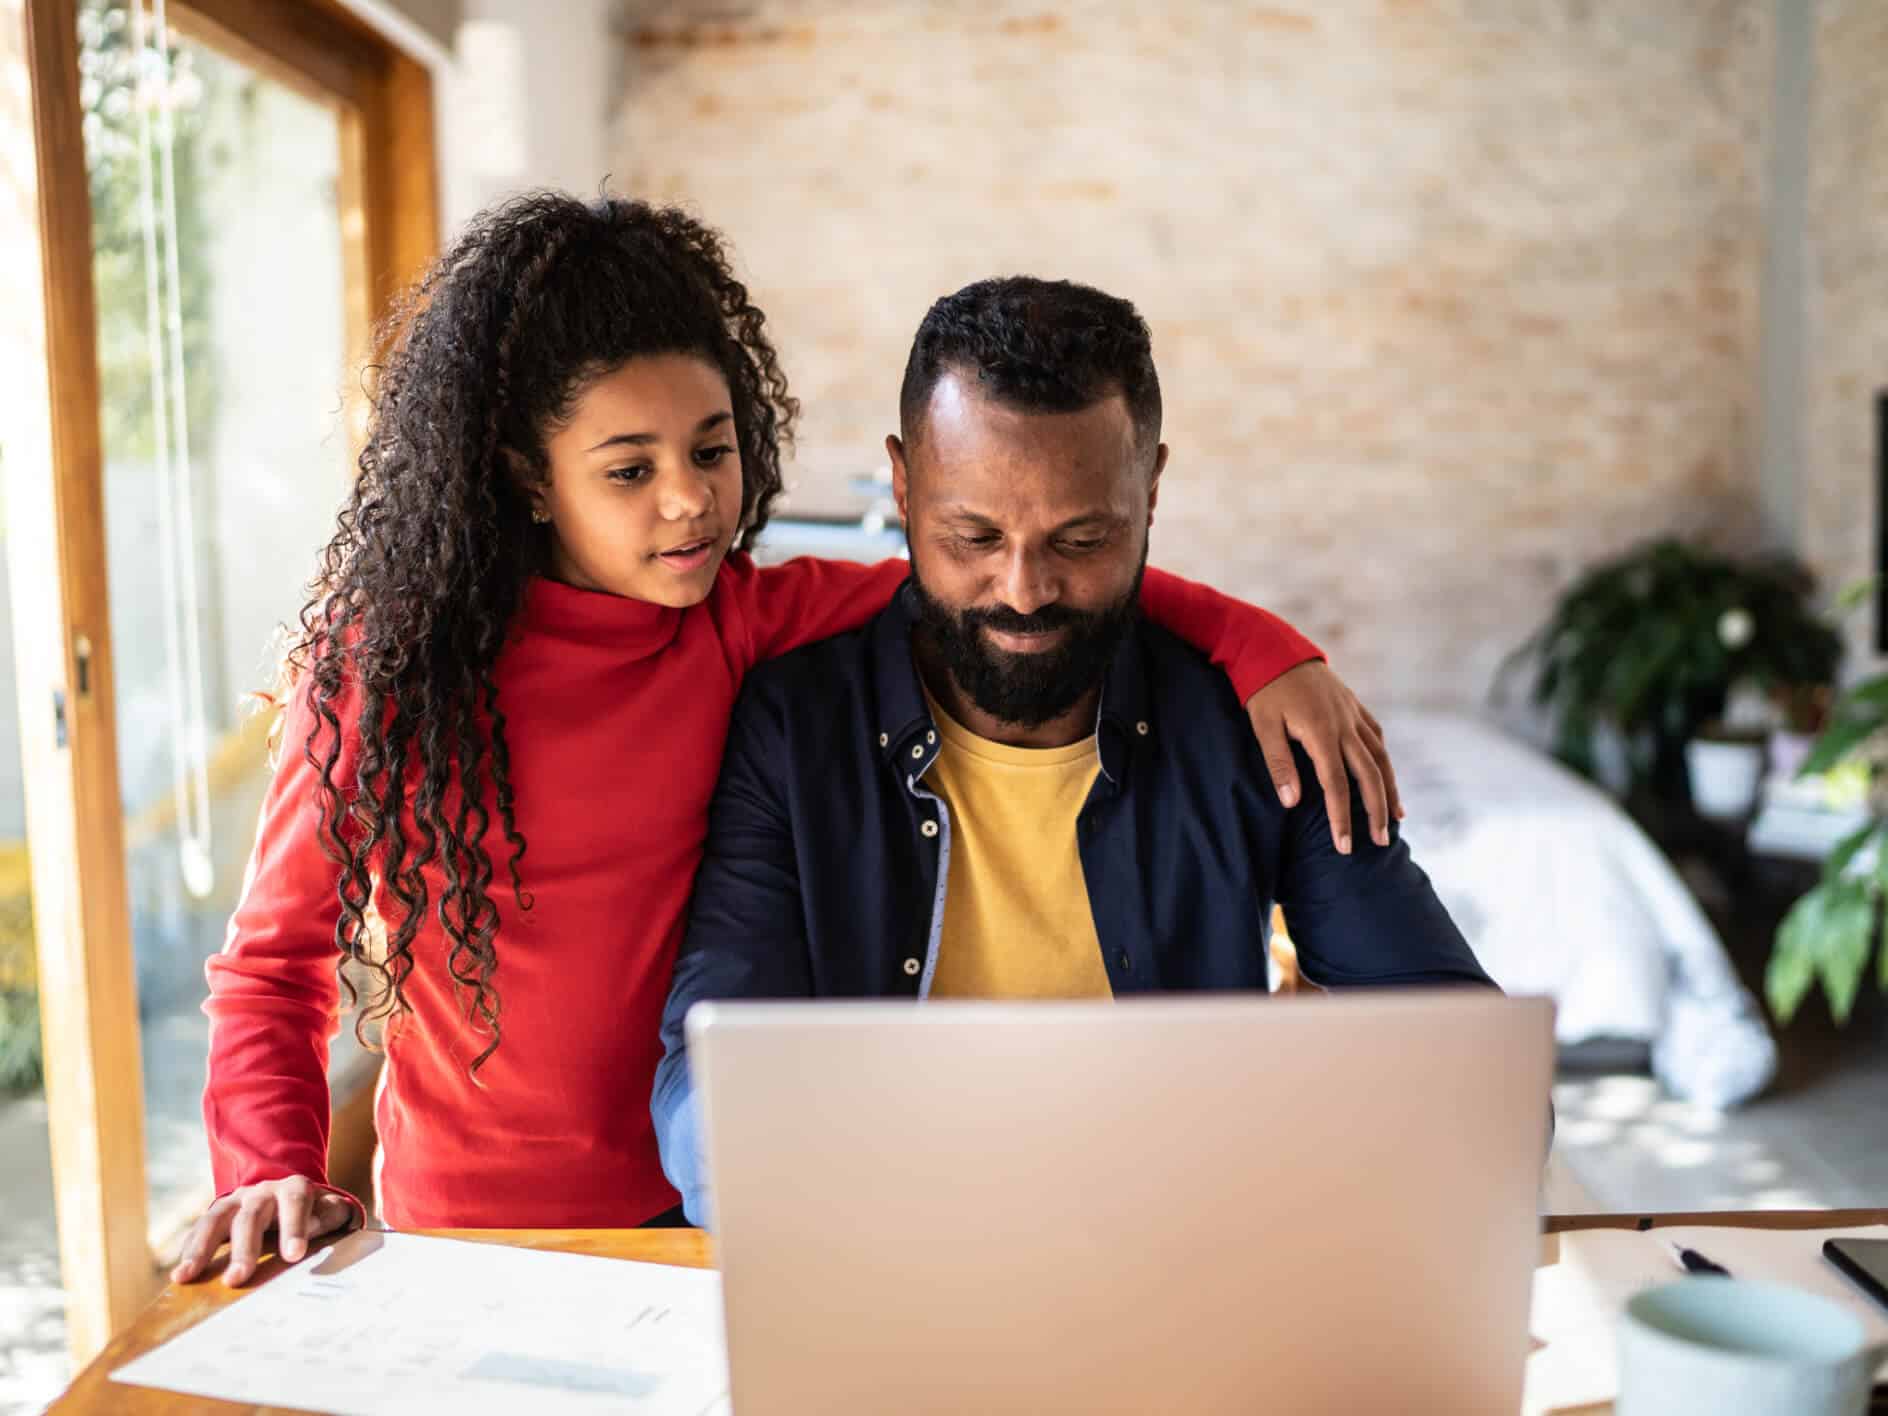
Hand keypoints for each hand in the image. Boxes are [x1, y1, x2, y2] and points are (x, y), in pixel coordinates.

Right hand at [170, 1176, 355, 1287]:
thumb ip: (331, 1214)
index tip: (294, 1255)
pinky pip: (198, 1230)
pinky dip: (188, 1250)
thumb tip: (316, 1225)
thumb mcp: (331, 1210)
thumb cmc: (315, 1211)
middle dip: (244, 1248)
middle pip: (251, 1216)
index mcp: (294, 1189)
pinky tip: (180, 1274)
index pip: (295, 1202)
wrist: (288, 1195)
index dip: (294, 1227)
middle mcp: (262, 1192)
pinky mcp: (217, 1214)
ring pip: (216, 1220)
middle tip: (238, 1278)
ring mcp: (235, 1202)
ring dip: (201, 1249)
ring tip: (187, 1276)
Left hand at [1245, 661, 1401, 852]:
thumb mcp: (1263, 726)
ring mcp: (1352, 714)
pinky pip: (1375, 735)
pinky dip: (1383, 758)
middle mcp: (1344, 724)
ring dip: (1389, 788)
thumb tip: (1293, 803)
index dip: (1342, 818)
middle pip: (1369, 775)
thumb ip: (1279, 764)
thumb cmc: (1263, 690)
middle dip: (1376, 811)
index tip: (1344, 846)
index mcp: (1321, 732)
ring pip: (1380, 756)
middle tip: (1381, 841)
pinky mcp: (1353, 705)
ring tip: (1396, 816)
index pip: (1336, 785)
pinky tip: (1385, 774)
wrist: (1274, 647)